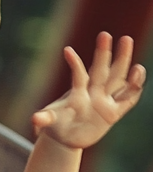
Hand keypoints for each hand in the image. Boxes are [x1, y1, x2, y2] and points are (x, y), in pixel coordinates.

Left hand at [32, 32, 144, 149]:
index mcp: (77, 94)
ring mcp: (105, 101)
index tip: (66, 50)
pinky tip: (138, 72)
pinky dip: (134, 86)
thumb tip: (34, 120)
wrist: (68, 138)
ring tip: (127, 43)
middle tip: (104, 34)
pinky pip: (128, 98)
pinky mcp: (114, 113)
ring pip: (117, 78)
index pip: (78, 76)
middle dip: (103, 52)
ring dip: (123, 62)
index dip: (74, 64)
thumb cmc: (57, 125)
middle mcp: (93, 93)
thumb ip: (44, 120)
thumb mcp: (49, 123)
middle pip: (101, 70)